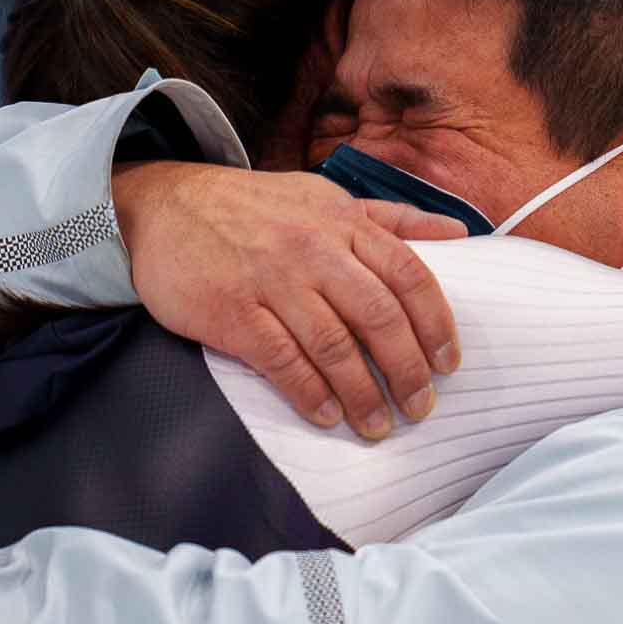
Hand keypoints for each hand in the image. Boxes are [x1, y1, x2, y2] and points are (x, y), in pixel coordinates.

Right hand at [112, 161, 465, 439]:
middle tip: (420, 407)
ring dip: (363, 394)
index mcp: (343, 223)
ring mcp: (272, 281)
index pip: (408, 275)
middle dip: (406, 370)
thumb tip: (458, 231)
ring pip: (334, 346)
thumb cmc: (253, 208)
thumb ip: (391, 217)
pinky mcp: (233, 312)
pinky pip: (282, 361)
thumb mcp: (324, 198)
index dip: (436, 325)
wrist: (164, 206)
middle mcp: (313, 250)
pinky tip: (328, 416)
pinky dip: (310, 393)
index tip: (448, 364)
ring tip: (378, 425)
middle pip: (379, 317)